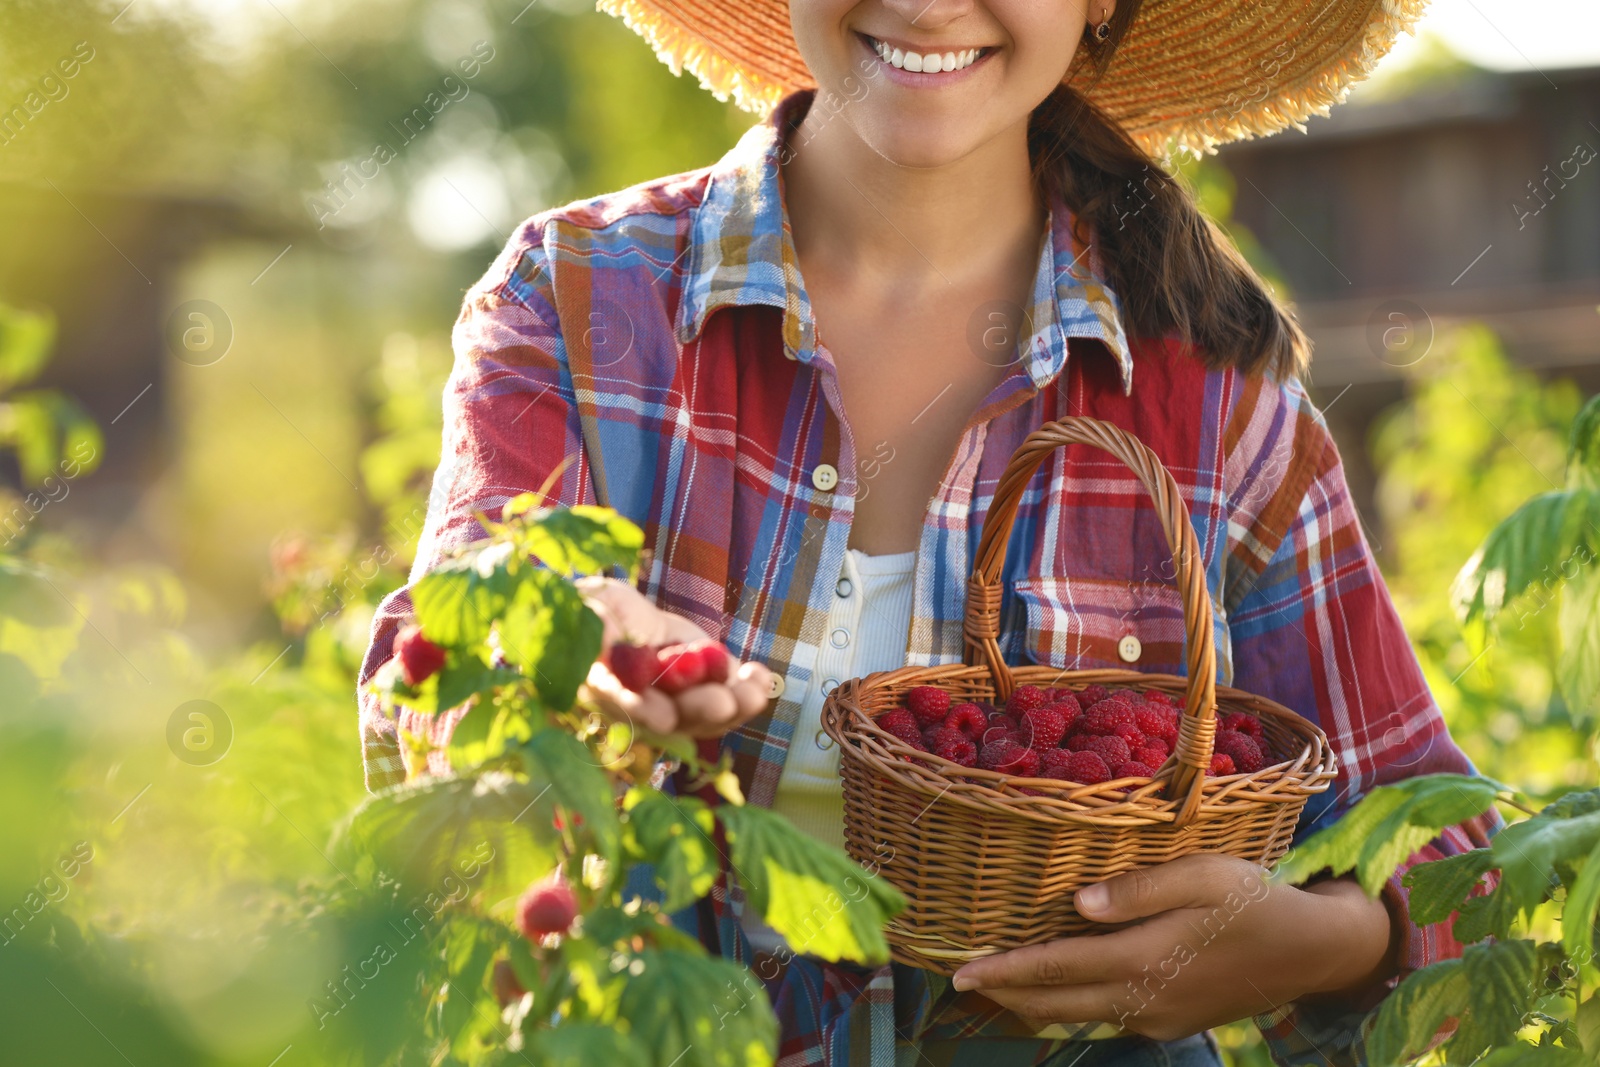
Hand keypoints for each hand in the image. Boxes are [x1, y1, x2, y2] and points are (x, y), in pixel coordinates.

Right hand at [576, 576, 773, 737]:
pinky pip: (733, 697)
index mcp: (607, 689)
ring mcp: (681, 702)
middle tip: (721, 703)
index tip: (664, 716)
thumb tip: (605, 639)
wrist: (632, 615)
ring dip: (734, 705)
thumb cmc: (603, 609)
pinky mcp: (708, 688)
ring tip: (754, 692)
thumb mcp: (594, 607)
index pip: (623, 704)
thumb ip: (598, 626)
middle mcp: (646, 707)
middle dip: (698, 710)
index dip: (642, 711)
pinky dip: (750, 689)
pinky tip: (762, 679)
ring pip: (709, 714)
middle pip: (673, 717)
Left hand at [948, 853, 1395, 1041]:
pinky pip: (1109, 1017)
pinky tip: (1061, 987)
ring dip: (1035, 1002)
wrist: (1313, 952)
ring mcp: (1157, 1018)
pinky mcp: (1172, 1024)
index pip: (1056, 966)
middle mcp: (1143, 998)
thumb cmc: (1256, 900)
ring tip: (998, 984)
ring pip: (1079, 1014)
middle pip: (1056, 1002)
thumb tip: (1077, 904)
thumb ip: (1138, 890)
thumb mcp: (1203, 876)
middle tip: (962, 981)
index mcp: (1144, 958)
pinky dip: (1073, 1004)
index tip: (961, 972)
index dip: (1005, 970)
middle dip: (1006, 993)